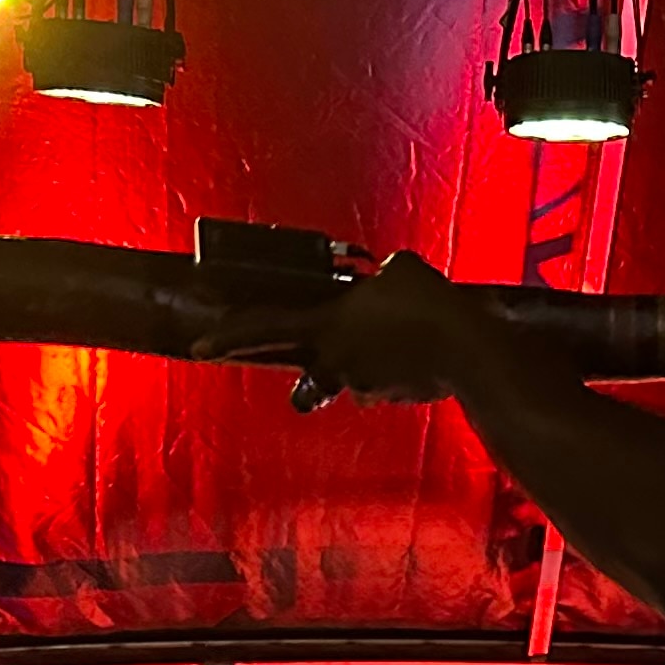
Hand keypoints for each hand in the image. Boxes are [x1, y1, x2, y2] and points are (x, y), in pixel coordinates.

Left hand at [193, 254, 503, 407]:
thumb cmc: (428, 302)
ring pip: (349, 375)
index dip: (228, 335)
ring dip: (359, 362)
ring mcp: (362, 384)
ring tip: (391, 340)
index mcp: (328, 325)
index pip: (266, 328)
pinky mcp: (391, 396)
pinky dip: (394, 369)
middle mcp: (336, 361)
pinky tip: (420, 352)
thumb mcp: (399, 268)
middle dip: (290, 369)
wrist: (466, 349)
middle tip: (269, 372)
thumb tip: (381, 280)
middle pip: (301, 371)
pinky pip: (382, 382)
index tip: (198, 346)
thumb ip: (379, 275)